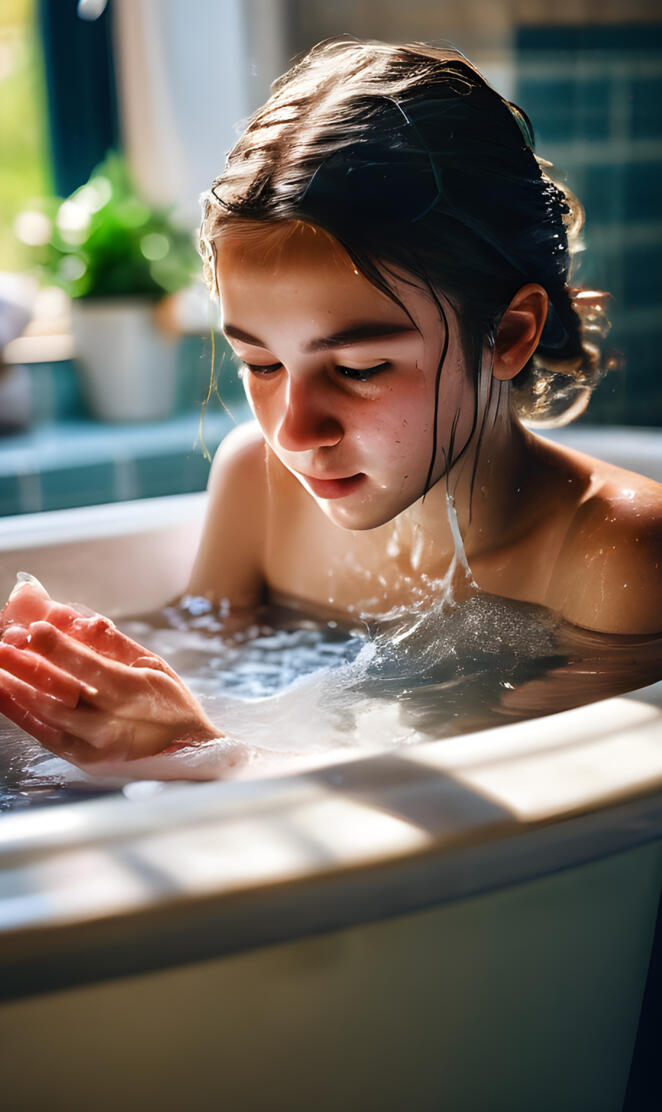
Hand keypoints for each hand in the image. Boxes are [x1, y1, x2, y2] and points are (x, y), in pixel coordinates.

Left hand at [0, 576, 221, 771]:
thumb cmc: (173, 706)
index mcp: (137, 692)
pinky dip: (21, 714)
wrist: (189, 756)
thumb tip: (85, 620)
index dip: (62, 647)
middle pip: (63, 691)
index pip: (92, 666)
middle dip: (28, 666)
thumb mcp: (155, 667)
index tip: (36, 628)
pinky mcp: (84, 759)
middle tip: (3, 645)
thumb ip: (117, 645)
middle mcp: (114, 722)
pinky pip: (45, 735)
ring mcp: (96, 744)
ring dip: (17, 689)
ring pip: (49, 714)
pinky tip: (3, 696)